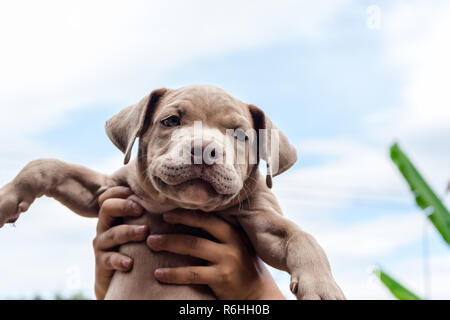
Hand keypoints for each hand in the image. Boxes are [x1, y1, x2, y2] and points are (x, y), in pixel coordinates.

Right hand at [92, 186, 147, 299]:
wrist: (123, 280)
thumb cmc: (139, 248)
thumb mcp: (142, 228)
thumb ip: (151, 214)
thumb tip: (174, 198)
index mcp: (114, 215)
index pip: (109, 197)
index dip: (118, 191)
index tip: (132, 191)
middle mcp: (105, 227)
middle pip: (107, 209)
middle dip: (124, 206)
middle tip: (140, 208)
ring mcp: (103, 245)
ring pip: (112, 234)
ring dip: (128, 231)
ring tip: (144, 232)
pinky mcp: (103, 264)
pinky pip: (109, 260)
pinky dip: (119, 260)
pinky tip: (130, 263)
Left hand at [147, 210, 284, 299]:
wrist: (258, 295)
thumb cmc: (244, 269)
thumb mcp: (238, 247)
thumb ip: (221, 235)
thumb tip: (191, 221)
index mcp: (234, 232)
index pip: (208, 216)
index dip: (187, 212)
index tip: (167, 212)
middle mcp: (232, 242)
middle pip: (200, 226)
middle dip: (177, 221)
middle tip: (157, 222)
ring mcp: (228, 260)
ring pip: (193, 246)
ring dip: (169, 243)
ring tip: (152, 243)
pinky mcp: (222, 278)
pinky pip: (192, 274)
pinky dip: (173, 273)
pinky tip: (159, 273)